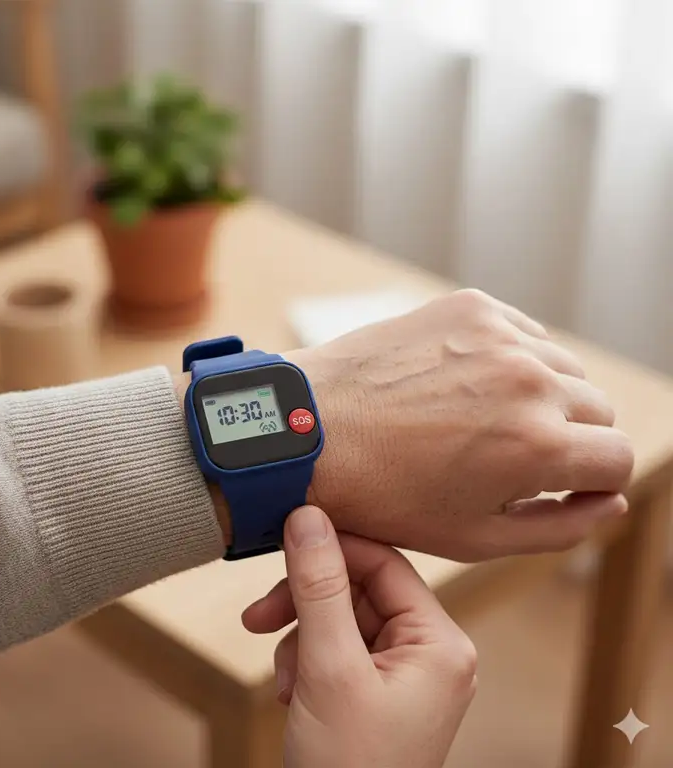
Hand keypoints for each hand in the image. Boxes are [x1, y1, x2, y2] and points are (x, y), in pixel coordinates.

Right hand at [243, 506, 475, 767]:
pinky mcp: (377, 692)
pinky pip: (337, 650)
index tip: (286, 540)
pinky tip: (291, 694)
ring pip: (340, 620)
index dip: (334, 549)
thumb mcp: (328, 667)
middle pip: (358, 592)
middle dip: (306, 605)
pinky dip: (306, 662)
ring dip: (301, 638)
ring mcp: (404, 676)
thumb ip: (318, 586)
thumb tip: (307, 516)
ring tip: (285, 679)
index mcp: (441, 644)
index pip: (385, 565)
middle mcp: (430, 654)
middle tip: (259, 615)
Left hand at [288, 288, 633, 560]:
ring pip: (562, 367)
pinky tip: (467, 383)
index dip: (593, 479)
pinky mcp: (470, 306)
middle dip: (568, 437)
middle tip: (510, 454)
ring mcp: (499, 335)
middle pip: (598, 408)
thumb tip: (609, 500)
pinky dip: (511, 358)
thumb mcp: (473, 536)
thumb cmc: (383, 494)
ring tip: (483, 418)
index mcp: (538, 445)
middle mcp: (529, 380)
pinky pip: (524, 332)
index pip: (619, 458)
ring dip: (540, 394)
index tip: (560, 483)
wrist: (310, 429)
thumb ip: (559, 526)